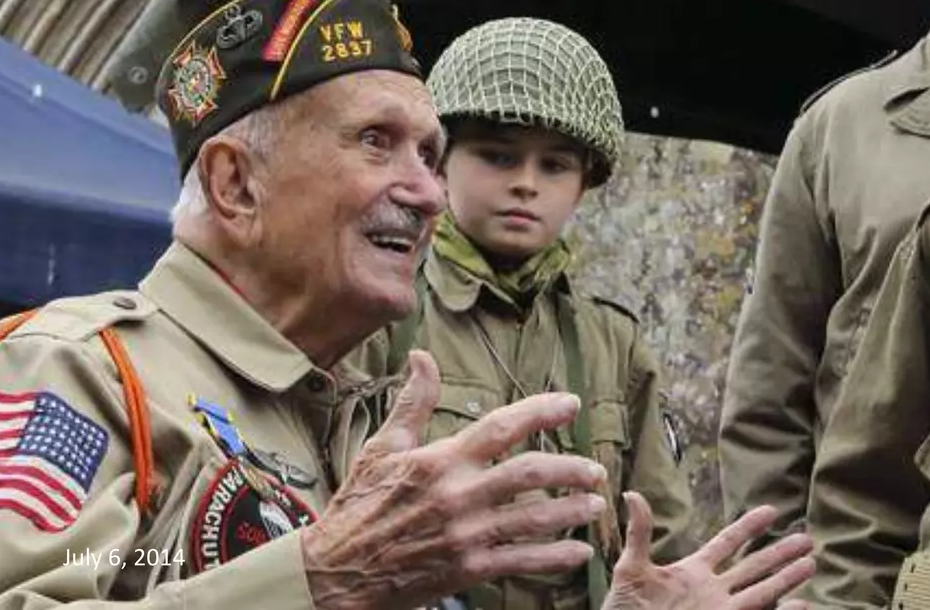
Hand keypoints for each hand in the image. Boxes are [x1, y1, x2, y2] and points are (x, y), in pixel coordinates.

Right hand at [302, 351, 606, 609]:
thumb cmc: (358, 507)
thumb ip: (413, 402)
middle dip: (570, 470)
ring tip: (594, 506)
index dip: (542, 411)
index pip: (502, 427)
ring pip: (532, 518)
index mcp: (441, 461)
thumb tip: (421, 356)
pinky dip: (553, 558)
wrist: (334, 573)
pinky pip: (519, 562)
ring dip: (570, 511)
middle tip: (595, 470)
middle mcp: (458, 495)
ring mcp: (465, 535)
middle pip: (529, 474)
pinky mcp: (466, 569)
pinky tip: (578, 553)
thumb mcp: (382, 449)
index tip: (571, 404)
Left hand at [605, 494, 815, 609]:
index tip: (772, 510)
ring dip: (786, 580)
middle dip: (780, 552)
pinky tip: (801, 605)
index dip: (749, 527)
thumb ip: (639, 535)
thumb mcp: (630, 570)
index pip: (727, 543)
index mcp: (693, 572)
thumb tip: (633, 494)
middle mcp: (712, 592)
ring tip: (811, 565)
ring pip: (761, 593)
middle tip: (807, 538)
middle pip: (754, 567)